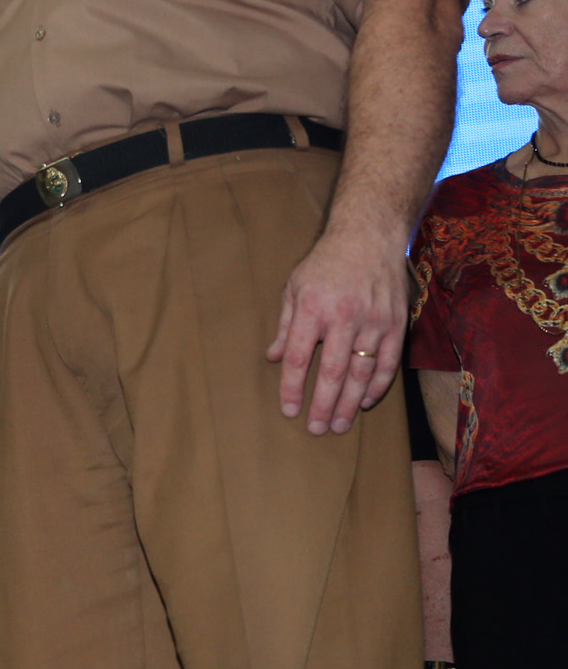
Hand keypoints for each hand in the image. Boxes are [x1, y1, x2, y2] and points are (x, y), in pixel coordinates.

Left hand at [268, 224, 407, 433]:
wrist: (368, 238)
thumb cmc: (325, 264)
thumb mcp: (294, 287)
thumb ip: (285, 326)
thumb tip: (272, 358)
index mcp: (312, 308)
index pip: (298, 357)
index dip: (292, 387)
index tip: (289, 411)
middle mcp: (343, 317)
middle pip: (331, 372)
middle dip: (322, 404)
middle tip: (316, 430)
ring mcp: (373, 322)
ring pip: (361, 373)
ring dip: (349, 403)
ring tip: (339, 425)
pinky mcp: (396, 324)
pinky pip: (387, 363)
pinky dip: (377, 386)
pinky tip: (364, 402)